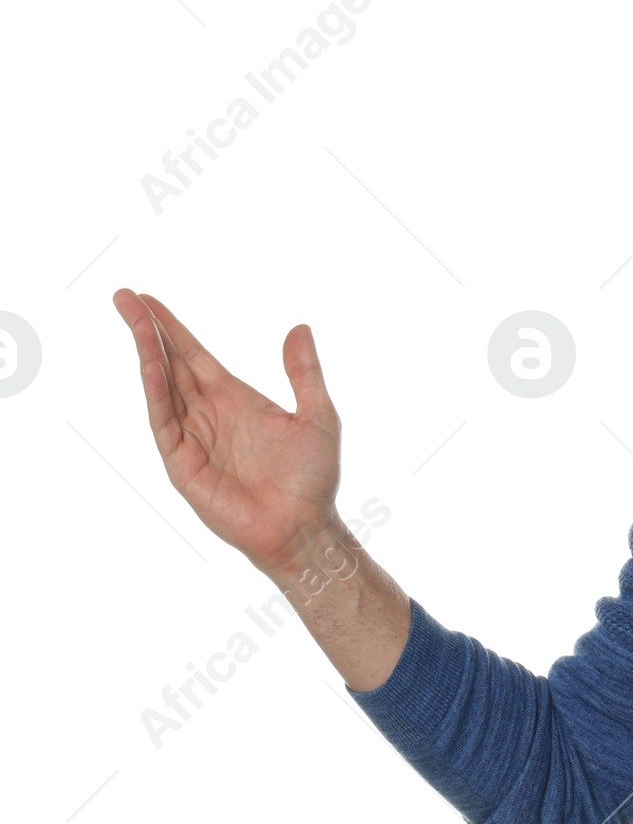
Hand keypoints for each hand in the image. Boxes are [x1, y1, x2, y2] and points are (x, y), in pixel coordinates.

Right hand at [112, 289, 342, 576]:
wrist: (304, 527)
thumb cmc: (313, 479)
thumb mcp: (318, 416)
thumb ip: (304, 372)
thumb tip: (300, 327)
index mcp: (235, 400)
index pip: (194, 356)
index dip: (172, 328)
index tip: (148, 300)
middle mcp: (209, 414)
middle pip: (170, 364)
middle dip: (148, 330)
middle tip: (124, 296)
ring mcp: (193, 438)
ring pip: (162, 387)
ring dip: (147, 353)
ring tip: (134, 319)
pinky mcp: (183, 465)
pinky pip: (164, 422)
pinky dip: (156, 393)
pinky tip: (151, 366)